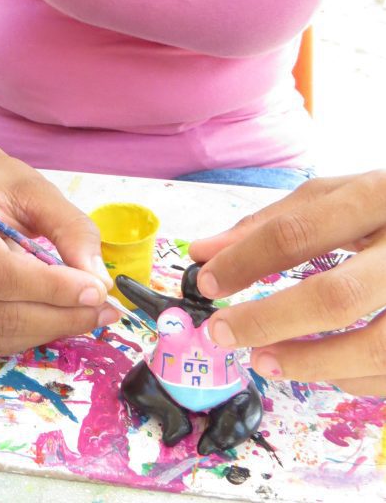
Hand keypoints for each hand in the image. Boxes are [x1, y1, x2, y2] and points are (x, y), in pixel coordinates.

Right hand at [0, 155, 118, 355]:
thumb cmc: (4, 185)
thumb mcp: (41, 192)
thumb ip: (72, 230)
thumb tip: (98, 282)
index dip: (51, 288)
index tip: (96, 289)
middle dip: (58, 315)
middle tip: (103, 306)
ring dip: (51, 328)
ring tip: (90, 311)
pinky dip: (36, 331)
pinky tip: (63, 313)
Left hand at [188, 172, 385, 396]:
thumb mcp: (339, 196)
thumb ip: (272, 222)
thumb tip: (205, 252)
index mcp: (378, 197)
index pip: (299, 231)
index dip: (245, 261)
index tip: (206, 282)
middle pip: (336, 297)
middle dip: (269, 321)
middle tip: (222, 332)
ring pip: (376, 348)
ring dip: (310, 364)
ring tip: (263, 360)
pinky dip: (353, 377)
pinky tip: (322, 368)